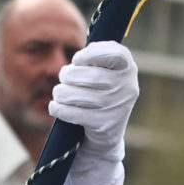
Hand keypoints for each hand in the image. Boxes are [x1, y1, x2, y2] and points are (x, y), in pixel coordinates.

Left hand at [49, 41, 136, 155]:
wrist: (107, 131)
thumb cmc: (100, 91)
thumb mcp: (103, 71)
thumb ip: (93, 57)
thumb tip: (78, 60)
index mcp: (127, 67)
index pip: (117, 53)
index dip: (92, 53)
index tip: (77, 59)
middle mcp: (128, 86)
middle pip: (92, 76)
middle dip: (69, 74)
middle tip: (64, 76)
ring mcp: (118, 107)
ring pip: (80, 95)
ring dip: (62, 92)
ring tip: (59, 93)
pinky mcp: (105, 125)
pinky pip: (75, 114)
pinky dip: (60, 108)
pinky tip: (55, 106)